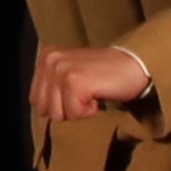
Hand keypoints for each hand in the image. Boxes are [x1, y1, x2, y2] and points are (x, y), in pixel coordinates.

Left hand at [28, 44, 155, 128]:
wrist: (134, 66)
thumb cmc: (104, 76)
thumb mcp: (70, 74)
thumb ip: (52, 86)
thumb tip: (39, 109)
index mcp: (46, 56)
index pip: (36, 100)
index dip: (58, 105)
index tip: (78, 92)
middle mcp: (50, 59)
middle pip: (44, 109)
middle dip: (66, 110)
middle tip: (86, 94)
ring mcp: (62, 69)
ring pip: (58, 114)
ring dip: (78, 111)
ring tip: (92, 94)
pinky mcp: (75, 80)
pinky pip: (74, 113)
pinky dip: (89, 112)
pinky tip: (98, 97)